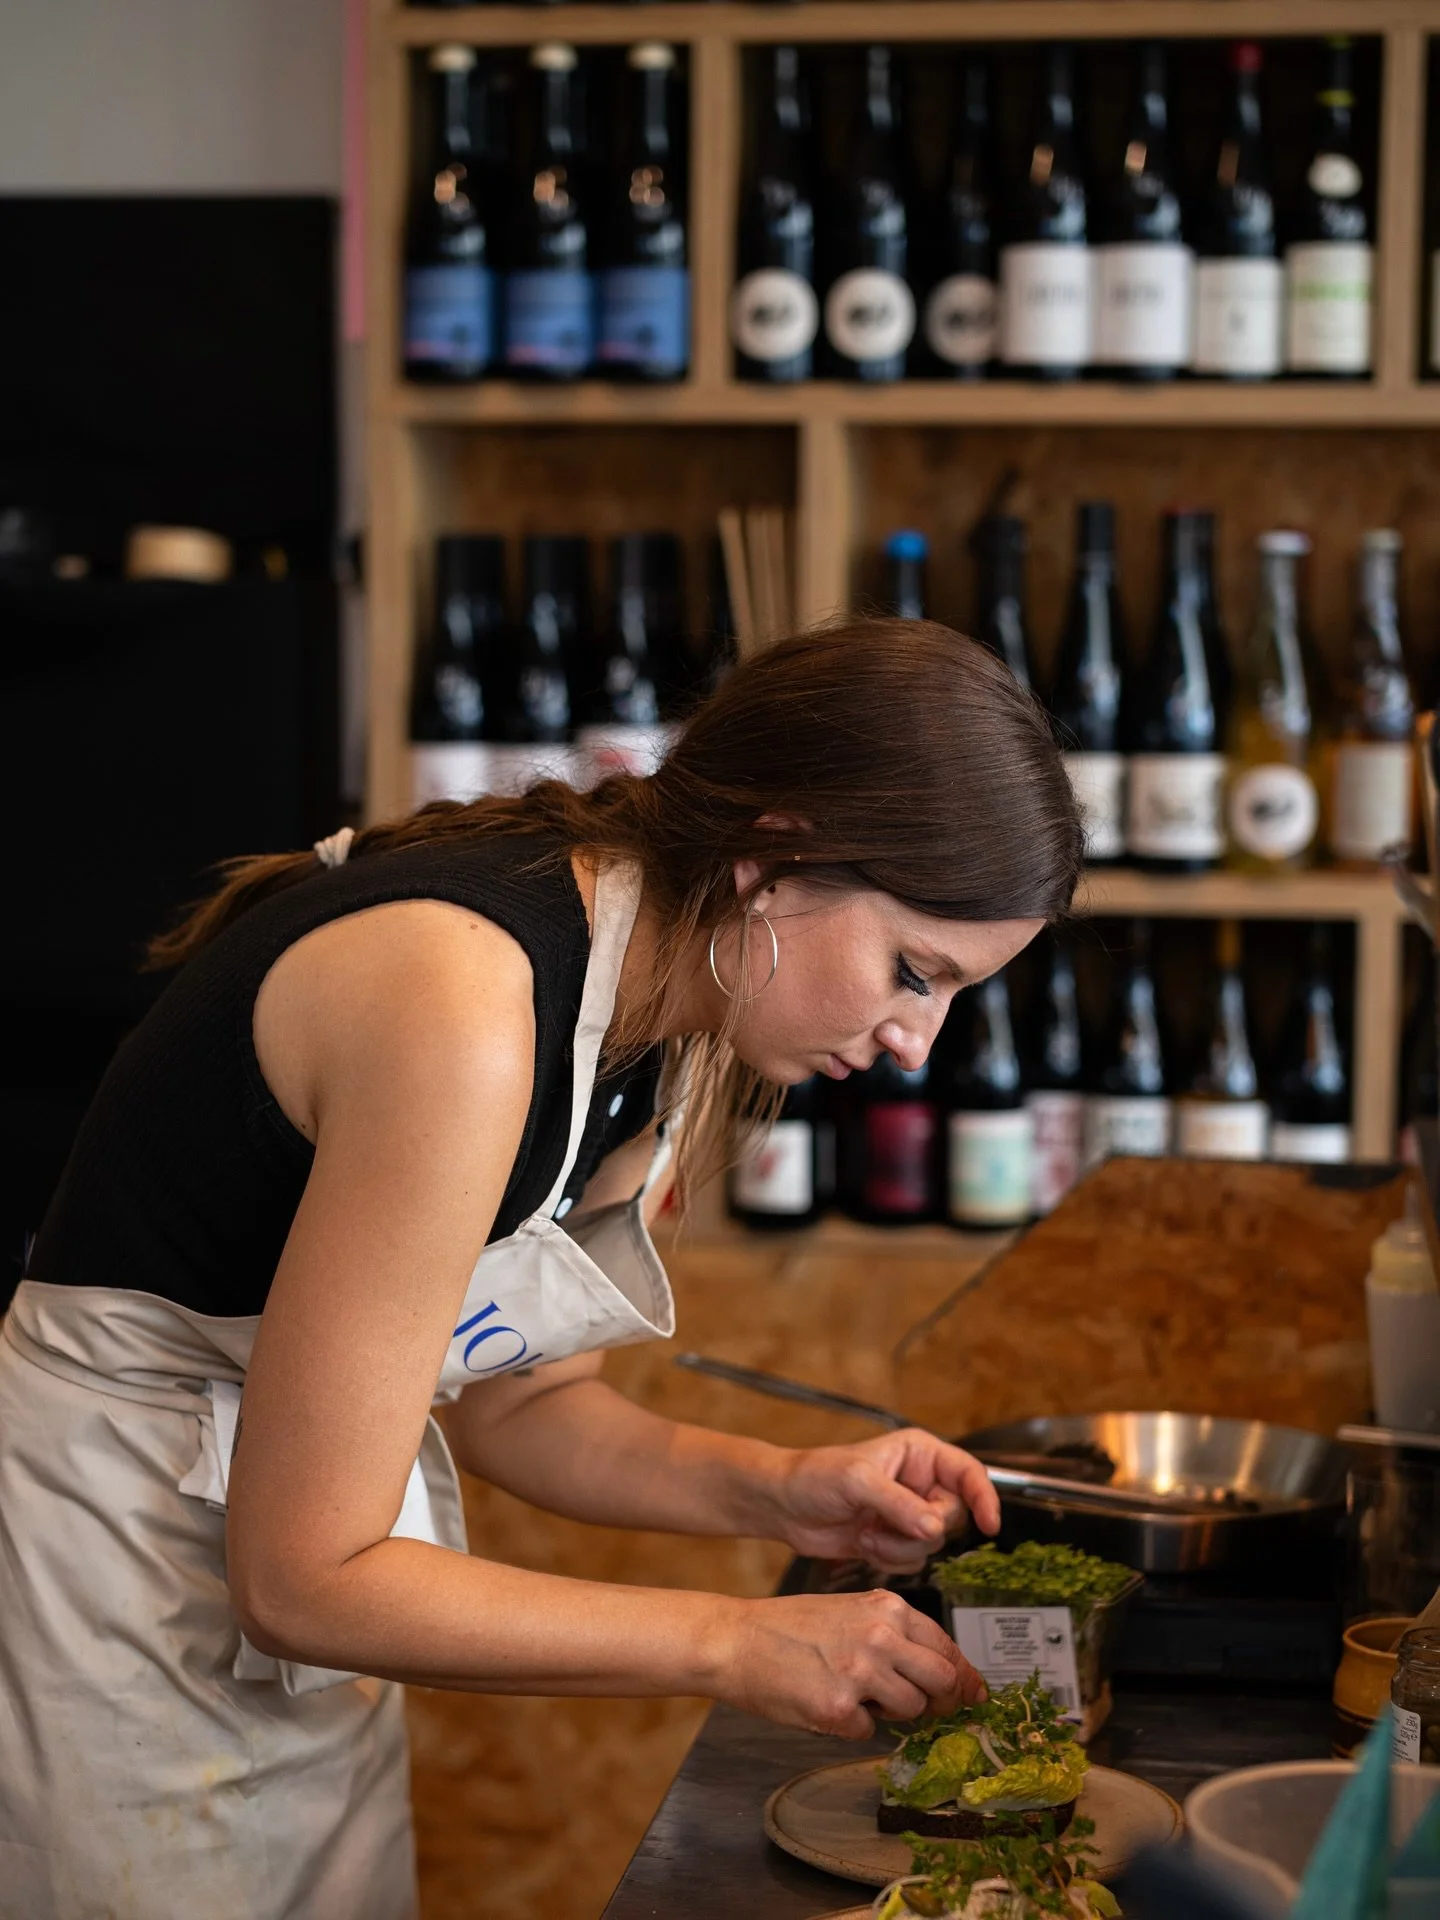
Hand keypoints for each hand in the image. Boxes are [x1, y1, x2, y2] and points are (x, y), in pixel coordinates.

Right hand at [712, 1588, 986, 1738]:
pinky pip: (869, 1731)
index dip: (964, 1677)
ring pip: (911, 1711)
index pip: (947, 1648)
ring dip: (891, 1712)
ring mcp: (861, 1673)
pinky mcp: (838, 1709)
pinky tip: (825, 1701)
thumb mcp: (851, 1611)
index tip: (974, 1695)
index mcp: (888, 1607)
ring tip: (853, 1692)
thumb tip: (947, 1673)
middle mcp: (881, 1636)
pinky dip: (852, 1725)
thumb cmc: (791, 1626)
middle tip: (923, 1708)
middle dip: (938, 1700)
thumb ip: (896, 1634)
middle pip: (943, 1682)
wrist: (737, 1639)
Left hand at [771, 1430, 1000, 1572]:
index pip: (968, 1472)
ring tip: (868, 1533)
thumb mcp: (857, 1481)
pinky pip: (914, 1560)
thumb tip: (933, 1526)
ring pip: (933, 1544)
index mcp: (919, 1454)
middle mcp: (919, 1482)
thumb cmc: (814, 1476)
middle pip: (953, 1516)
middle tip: (887, 1525)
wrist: (783, 1506)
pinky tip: (865, 1543)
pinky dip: (891, 1559)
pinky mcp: (894, 1539)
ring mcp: (907, 1513)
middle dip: (921, 1529)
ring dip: (900, 1547)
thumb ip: (898, 1504)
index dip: (984, 1497)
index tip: (990, 1524)